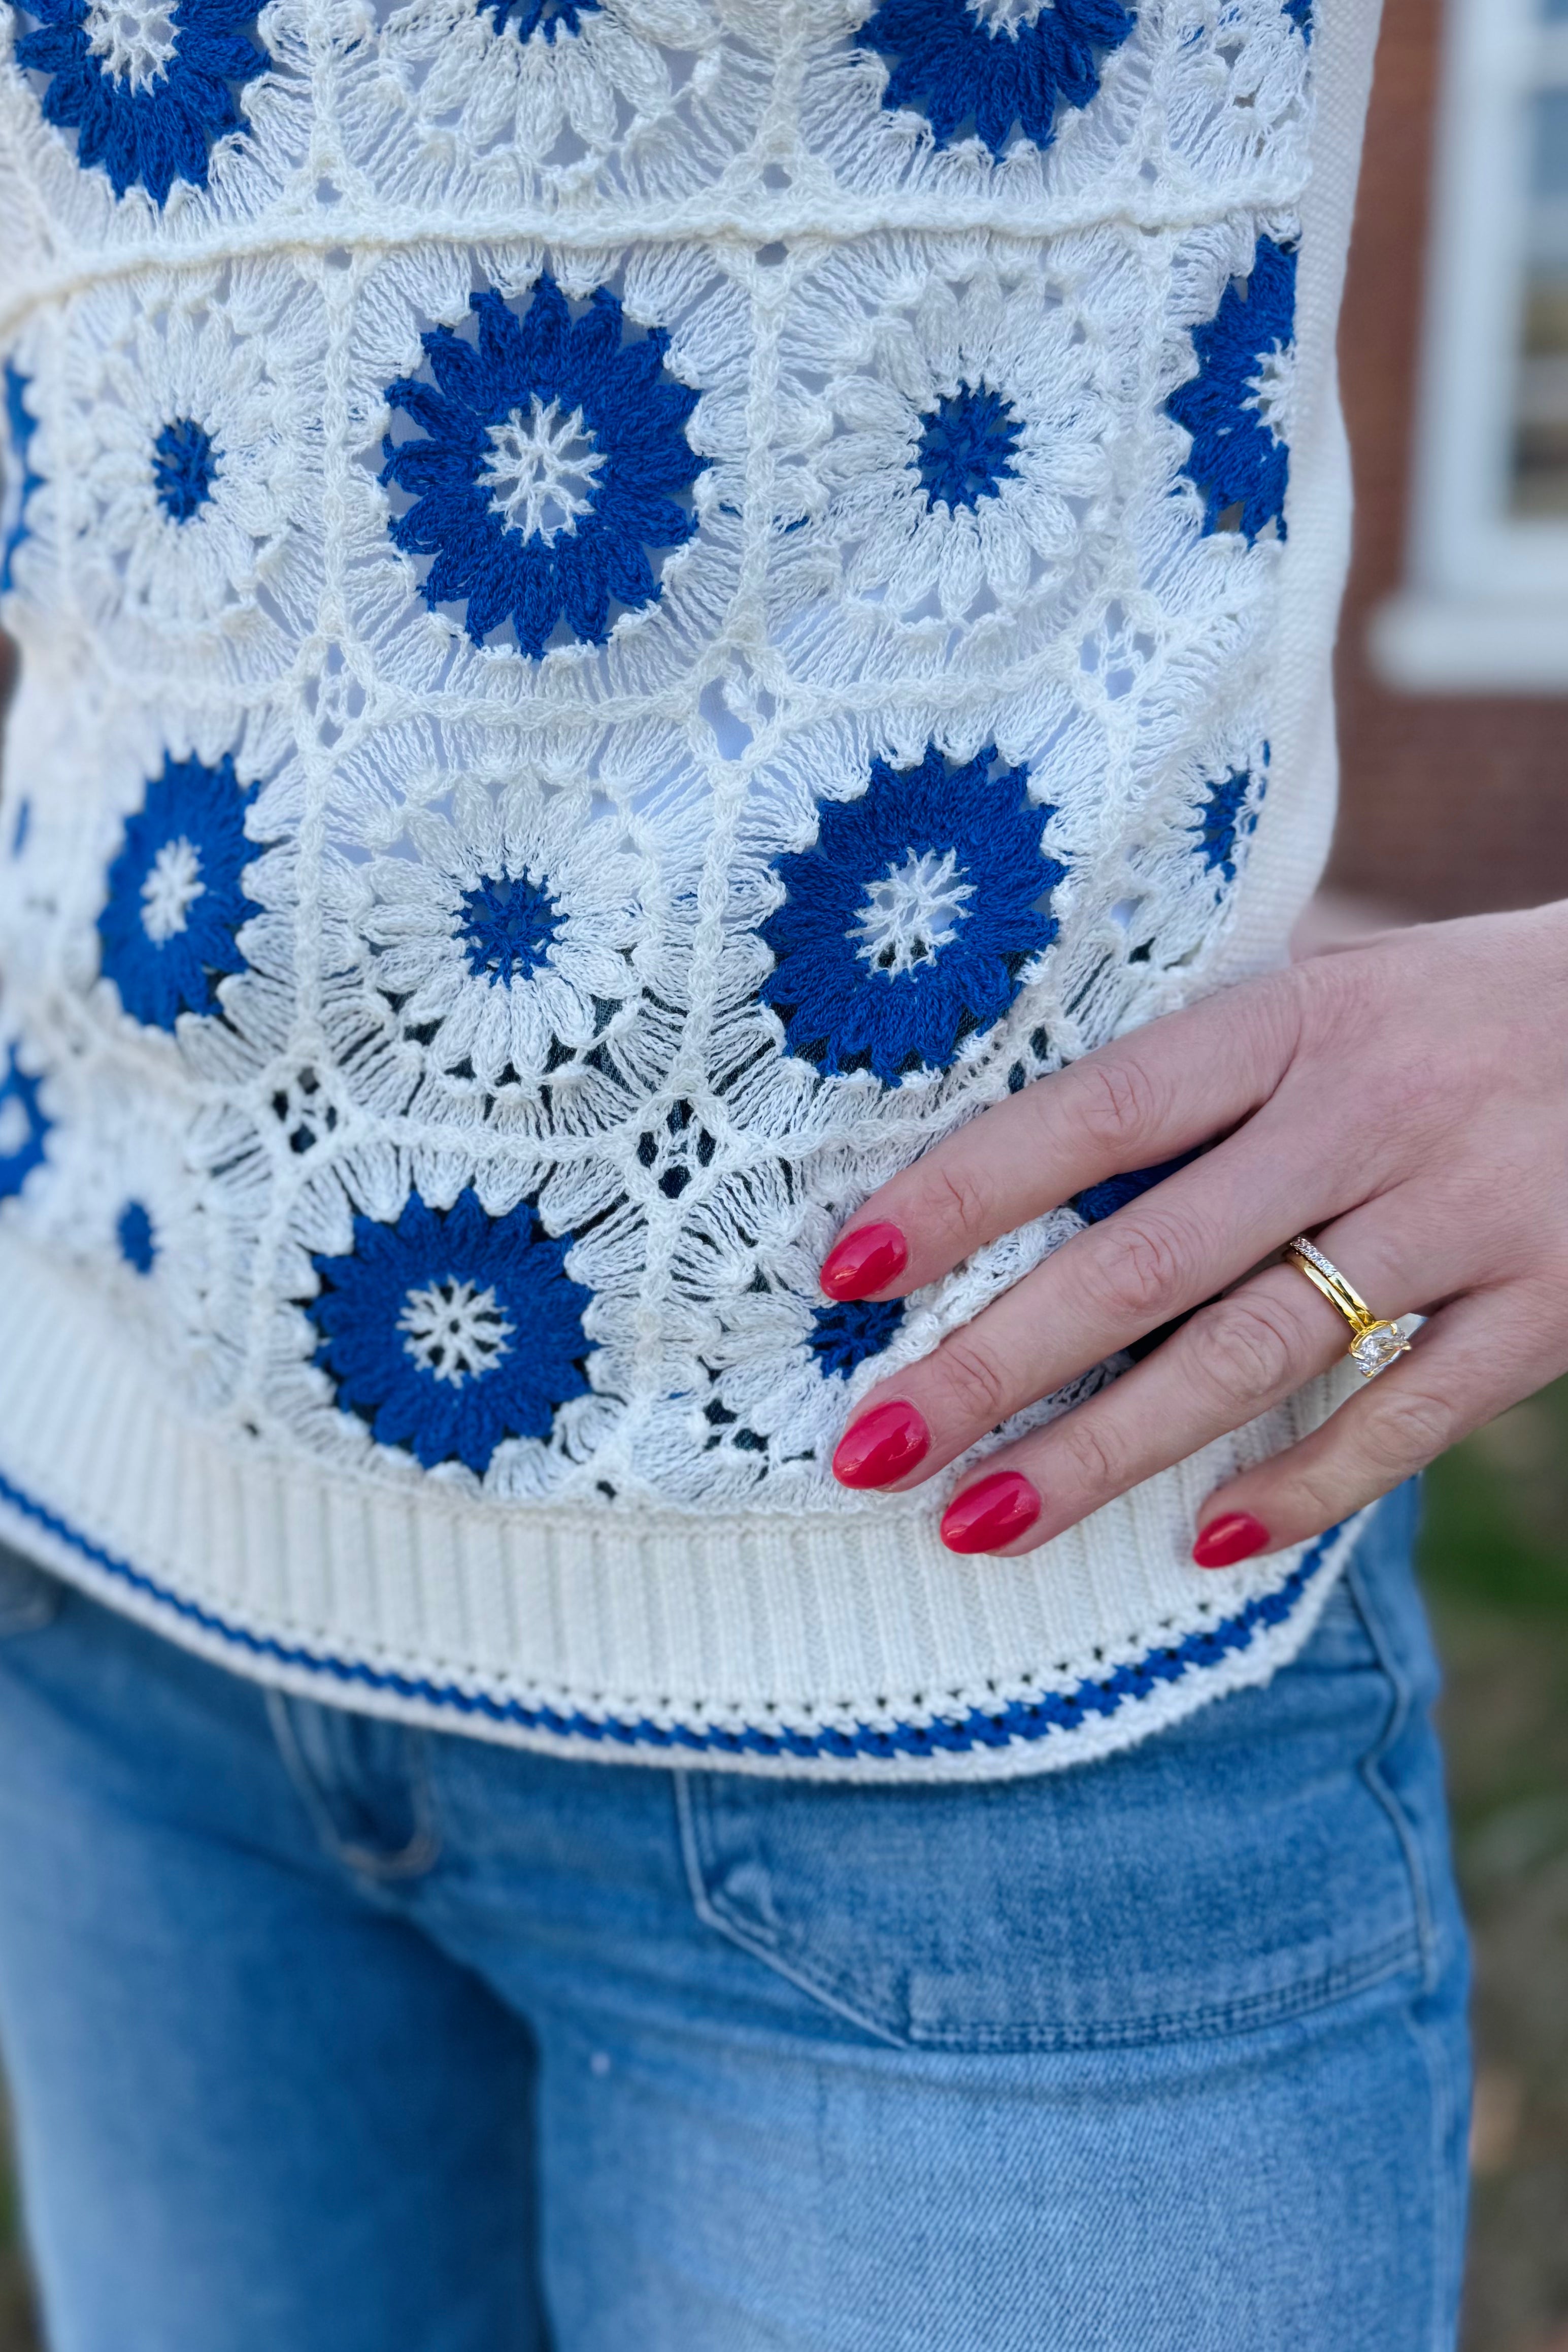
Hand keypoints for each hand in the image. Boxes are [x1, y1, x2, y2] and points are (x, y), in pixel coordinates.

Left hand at [821, 903, 1567, 1562]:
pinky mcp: (1552, 1304)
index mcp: (1296, 1021)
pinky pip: (1411, 1412)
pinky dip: (1307, 1482)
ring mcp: (1466, 1214)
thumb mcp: (1333, 997)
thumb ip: (1206, 1079)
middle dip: (995, 1363)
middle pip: (1149, 1256)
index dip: (967, 1190)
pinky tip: (1206, 1540)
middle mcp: (1370, 1113)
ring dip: (1107, 1451)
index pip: (1097, 1110)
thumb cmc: (1461, 1012)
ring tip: (981, 1524)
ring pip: (1255, 1353)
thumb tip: (1025, 1170)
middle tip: (871, 1448)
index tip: (846, 1269)